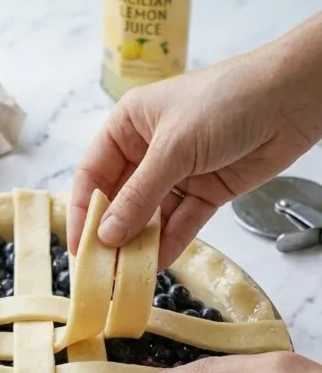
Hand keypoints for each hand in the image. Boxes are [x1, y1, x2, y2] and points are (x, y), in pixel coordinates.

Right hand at [69, 14, 321, 265]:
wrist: (293, 97)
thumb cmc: (227, 101)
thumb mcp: (174, 148)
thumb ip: (139, 196)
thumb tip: (107, 235)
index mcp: (130, 124)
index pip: (94, 172)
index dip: (83, 209)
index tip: (79, 245)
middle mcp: (149, 149)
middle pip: (121, 198)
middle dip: (112, 232)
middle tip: (102, 269)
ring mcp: (179, 171)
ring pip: (151, 215)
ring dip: (141, 243)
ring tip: (128, 274)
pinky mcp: (207, 190)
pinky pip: (182, 222)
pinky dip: (171, 242)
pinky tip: (158, 263)